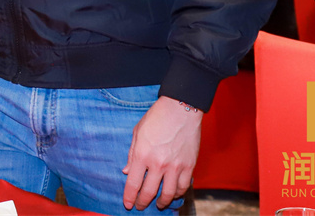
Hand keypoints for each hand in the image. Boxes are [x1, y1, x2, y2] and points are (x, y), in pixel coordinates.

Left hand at [122, 96, 200, 210]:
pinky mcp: (189, 166)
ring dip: (162, 202)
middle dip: (143, 202)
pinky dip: (178, 194)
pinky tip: (173, 194)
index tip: (128, 204)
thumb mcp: (137, 133)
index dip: (129, 197)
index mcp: (142, 154)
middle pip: (149, 192)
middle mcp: (158, 163)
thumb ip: (131, 154)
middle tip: (140, 206)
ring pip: (168, 194)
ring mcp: (175, 166)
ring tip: (158, 204)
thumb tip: (125, 171)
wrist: (181, 110)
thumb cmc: (156, 118)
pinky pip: (183, 186)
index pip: (133, 183)